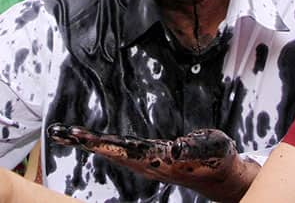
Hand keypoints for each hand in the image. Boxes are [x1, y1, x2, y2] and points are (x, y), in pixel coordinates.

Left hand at [47, 125, 258, 201]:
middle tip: (59, 133)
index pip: (124, 149)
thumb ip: (193, 148)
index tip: (81, 137)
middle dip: (85, 142)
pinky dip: (103, 145)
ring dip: (90, 144)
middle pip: (110, 152)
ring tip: (69, 135)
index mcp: (161, 159)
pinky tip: (95, 142)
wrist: (220, 176)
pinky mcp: (148, 162)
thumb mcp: (212, 147)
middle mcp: (148, 164)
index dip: (102, 142)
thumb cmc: (217, 158)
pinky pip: (120, 153)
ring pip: (112, 154)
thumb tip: (176, 148)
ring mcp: (146, 165)